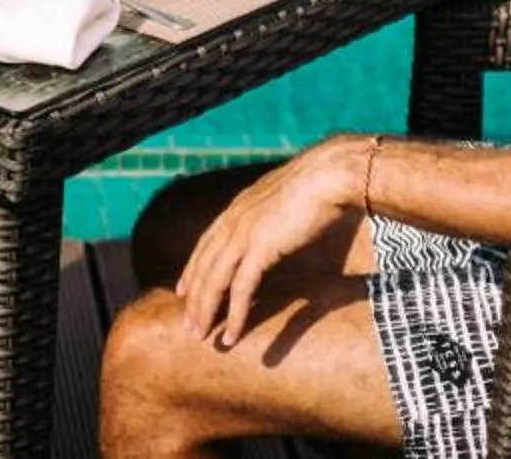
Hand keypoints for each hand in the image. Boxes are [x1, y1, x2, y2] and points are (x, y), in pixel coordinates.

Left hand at [177, 139, 365, 346]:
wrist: (328, 174)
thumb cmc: (318, 185)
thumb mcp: (285, 199)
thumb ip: (275, 214)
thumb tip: (281, 224)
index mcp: (239, 207)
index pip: (206, 243)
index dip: (192, 268)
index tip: (182, 289)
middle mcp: (234, 220)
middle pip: (204, 265)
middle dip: (193, 297)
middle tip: (188, 324)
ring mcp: (244, 233)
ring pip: (214, 280)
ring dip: (205, 311)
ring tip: (200, 335)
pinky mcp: (260, 248)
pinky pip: (241, 289)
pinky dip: (234, 314)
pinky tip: (231, 335)